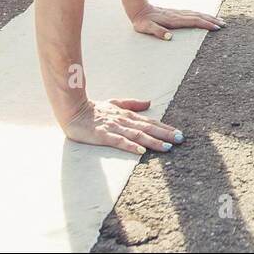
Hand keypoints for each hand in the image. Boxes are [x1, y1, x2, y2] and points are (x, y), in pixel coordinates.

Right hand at [63, 97, 183, 154]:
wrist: (72, 111)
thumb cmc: (94, 109)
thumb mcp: (114, 104)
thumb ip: (132, 104)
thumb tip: (149, 102)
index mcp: (127, 115)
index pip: (150, 122)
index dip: (165, 128)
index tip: (178, 133)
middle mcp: (124, 121)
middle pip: (148, 128)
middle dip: (165, 134)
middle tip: (180, 139)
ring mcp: (114, 128)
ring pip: (137, 135)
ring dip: (153, 141)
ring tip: (167, 147)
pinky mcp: (103, 135)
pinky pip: (118, 141)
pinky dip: (130, 146)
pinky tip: (141, 151)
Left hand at [131, 4, 224, 39]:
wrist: (138, 8)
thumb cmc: (142, 21)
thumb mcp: (147, 28)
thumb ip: (158, 32)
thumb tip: (169, 38)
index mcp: (174, 20)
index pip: (194, 21)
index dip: (205, 24)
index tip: (216, 28)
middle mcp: (178, 15)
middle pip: (199, 16)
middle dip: (212, 20)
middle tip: (224, 24)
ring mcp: (178, 13)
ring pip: (197, 14)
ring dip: (209, 17)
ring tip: (219, 20)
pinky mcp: (176, 13)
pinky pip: (192, 13)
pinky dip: (201, 15)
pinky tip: (204, 17)